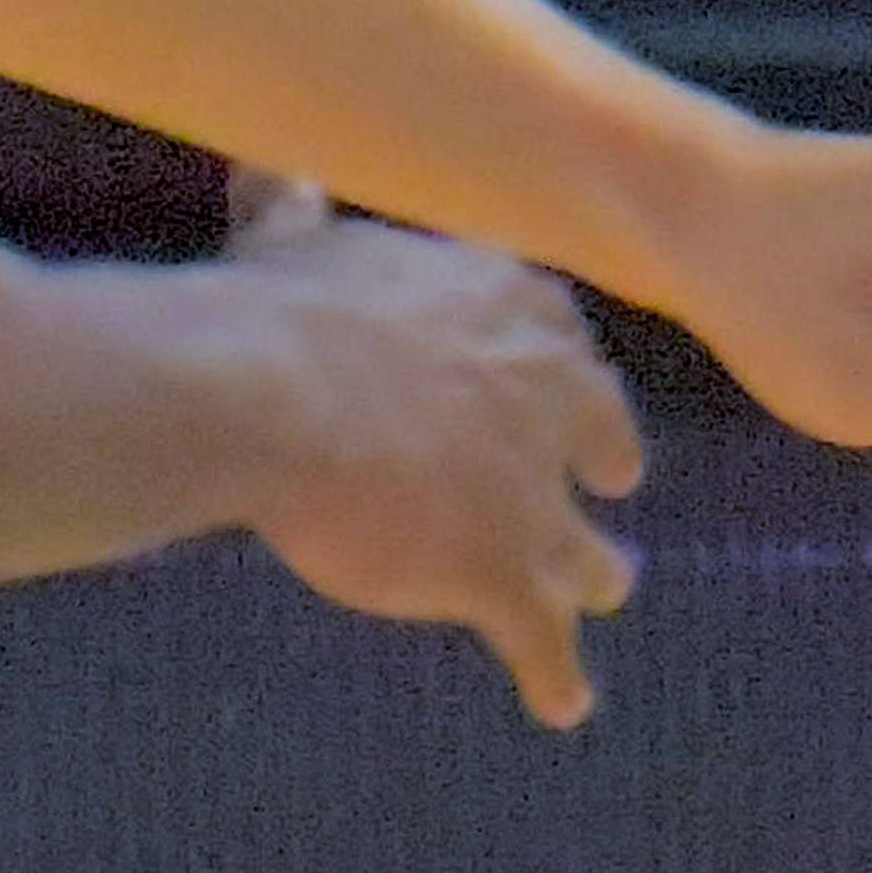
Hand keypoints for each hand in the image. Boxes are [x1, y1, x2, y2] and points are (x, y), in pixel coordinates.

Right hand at [217, 180, 649, 726]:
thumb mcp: (290, 244)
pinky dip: (554, 673)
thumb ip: (299, 215)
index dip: (561, 369)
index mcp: (503, 309)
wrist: (267, 392)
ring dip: (590, 571)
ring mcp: (532, 494)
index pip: (560, 339)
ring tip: (599, 588)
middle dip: (599, 463)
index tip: (563, 384)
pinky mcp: (503, 574)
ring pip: (584, 547)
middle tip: (604, 488)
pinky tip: (563, 702)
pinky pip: (542, 639)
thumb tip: (275, 170)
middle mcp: (545, 397)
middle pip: (595, 436)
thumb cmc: (276, 309)